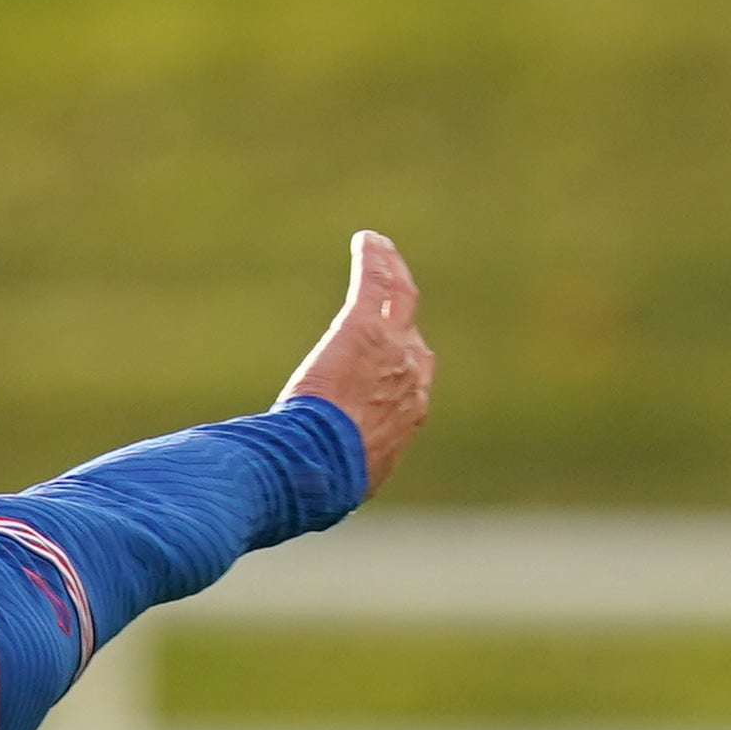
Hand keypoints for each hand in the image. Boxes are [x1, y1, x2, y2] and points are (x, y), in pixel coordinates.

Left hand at [282, 230, 433, 491]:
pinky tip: (367, 241)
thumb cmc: (325, 480)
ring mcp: (390, 348)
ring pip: (399, 298)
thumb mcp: (348, 478)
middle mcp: (410, 376)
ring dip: (392, 274)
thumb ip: (344, 466)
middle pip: (411, 333)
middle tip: (393, 292)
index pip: (410, 379)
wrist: (319, 466)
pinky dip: (374, 259)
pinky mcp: (362, 328)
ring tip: (381, 254)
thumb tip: (320, 488)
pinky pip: (376, 282)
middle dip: (402, 313)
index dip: (401, 364)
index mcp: (407, 413)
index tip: (390, 355)